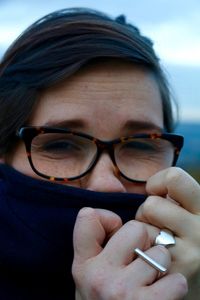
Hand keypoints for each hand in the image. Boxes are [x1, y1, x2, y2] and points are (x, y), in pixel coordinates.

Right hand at [72, 207, 186, 299]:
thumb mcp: (90, 277)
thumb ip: (98, 247)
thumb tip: (117, 219)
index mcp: (83, 265)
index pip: (88, 217)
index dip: (107, 218)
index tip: (115, 231)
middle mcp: (99, 276)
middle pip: (135, 228)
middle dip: (142, 241)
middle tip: (138, 259)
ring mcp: (123, 291)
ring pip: (160, 253)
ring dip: (160, 266)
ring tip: (150, 280)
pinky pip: (175, 278)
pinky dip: (174, 285)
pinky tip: (162, 293)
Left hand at [135, 167, 199, 289]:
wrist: (181, 280)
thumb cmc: (176, 236)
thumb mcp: (180, 210)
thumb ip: (167, 195)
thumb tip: (129, 184)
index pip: (174, 177)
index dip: (157, 183)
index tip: (157, 194)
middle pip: (151, 204)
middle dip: (145, 213)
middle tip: (156, 226)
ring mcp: (189, 255)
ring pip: (141, 228)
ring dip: (140, 234)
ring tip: (152, 242)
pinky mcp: (172, 276)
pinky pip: (138, 253)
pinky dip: (137, 254)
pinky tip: (152, 262)